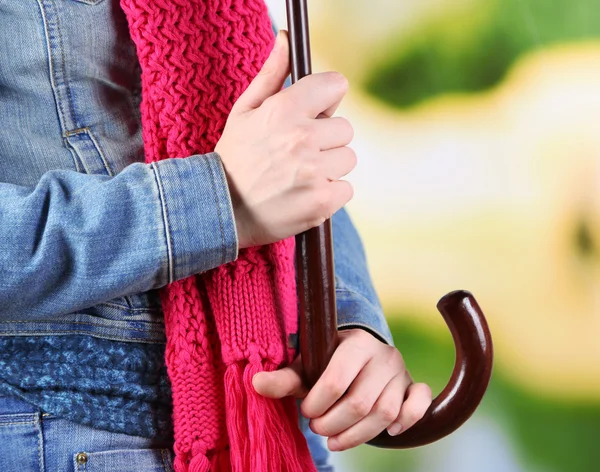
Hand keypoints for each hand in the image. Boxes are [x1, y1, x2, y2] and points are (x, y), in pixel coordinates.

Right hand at [215, 30, 355, 248]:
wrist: (222, 211)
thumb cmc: (235, 158)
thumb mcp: (244, 111)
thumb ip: (272, 74)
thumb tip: (287, 39)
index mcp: (285, 110)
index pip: (336, 85)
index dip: (326, 100)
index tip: (314, 114)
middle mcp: (302, 138)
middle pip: (345, 128)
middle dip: (326, 140)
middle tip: (298, 154)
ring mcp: (314, 171)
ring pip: (347, 159)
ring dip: (329, 167)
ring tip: (299, 176)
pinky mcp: (322, 201)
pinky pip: (347, 188)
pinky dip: (330, 193)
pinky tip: (305, 194)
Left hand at [252, 329, 432, 451]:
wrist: (361, 354)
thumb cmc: (328, 363)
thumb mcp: (307, 367)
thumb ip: (285, 378)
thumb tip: (254, 383)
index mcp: (356, 343)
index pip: (335, 381)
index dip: (316, 405)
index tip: (306, 412)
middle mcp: (383, 354)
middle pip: (359, 403)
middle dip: (333, 424)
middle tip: (318, 429)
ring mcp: (401, 371)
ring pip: (385, 413)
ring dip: (358, 434)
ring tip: (336, 439)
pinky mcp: (414, 386)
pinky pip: (420, 404)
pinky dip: (407, 420)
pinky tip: (390, 431)